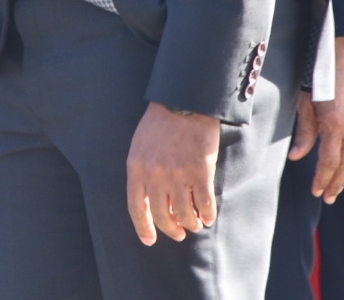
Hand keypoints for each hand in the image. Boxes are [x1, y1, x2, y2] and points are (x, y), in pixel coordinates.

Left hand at [126, 102, 220, 244]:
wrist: (184, 102)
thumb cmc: (160, 124)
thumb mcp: (140, 146)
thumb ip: (142, 172)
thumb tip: (154, 202)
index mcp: (135, 168)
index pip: (136, 207)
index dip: (143, 227)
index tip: (149, 241)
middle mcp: (154, 175)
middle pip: (162, 215)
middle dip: (171, 229)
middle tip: (178, 234)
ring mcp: (177, 175)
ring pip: (184, 213)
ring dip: (191, 223)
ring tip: (195, 224)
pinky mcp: (200, 173)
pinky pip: (204, 204)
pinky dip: (207, 214)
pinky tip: (208, 216)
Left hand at [287, 35, 343, 200]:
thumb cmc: (317, 71)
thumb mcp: (304, 100)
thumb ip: (304, 130)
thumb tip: (297, 157)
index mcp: (334, 122)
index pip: (329, 161)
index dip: (323, 179)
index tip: (317, 191)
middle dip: (336, 182)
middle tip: (328, 197)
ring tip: (339, 187)